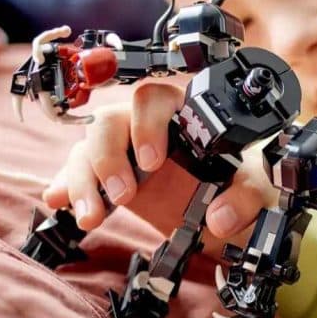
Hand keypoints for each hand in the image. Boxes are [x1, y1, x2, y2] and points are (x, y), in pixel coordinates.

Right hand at [40, 82, 273, 255]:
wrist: (226, 212)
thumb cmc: (241, 187)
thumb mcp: (258, 191)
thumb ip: (247, 198)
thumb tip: (221, 216)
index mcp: (184, 115)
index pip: (153, 99)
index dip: (146, 125)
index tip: (152, 163)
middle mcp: (147, 127)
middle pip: (109, 121)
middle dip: (107, 158)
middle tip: (123, 196)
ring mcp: (124, 151)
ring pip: (87, 149)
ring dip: (82, 181)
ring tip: (91, 217)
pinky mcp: (109, 177)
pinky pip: (76, 173)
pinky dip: (66, 187)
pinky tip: (59, 201)